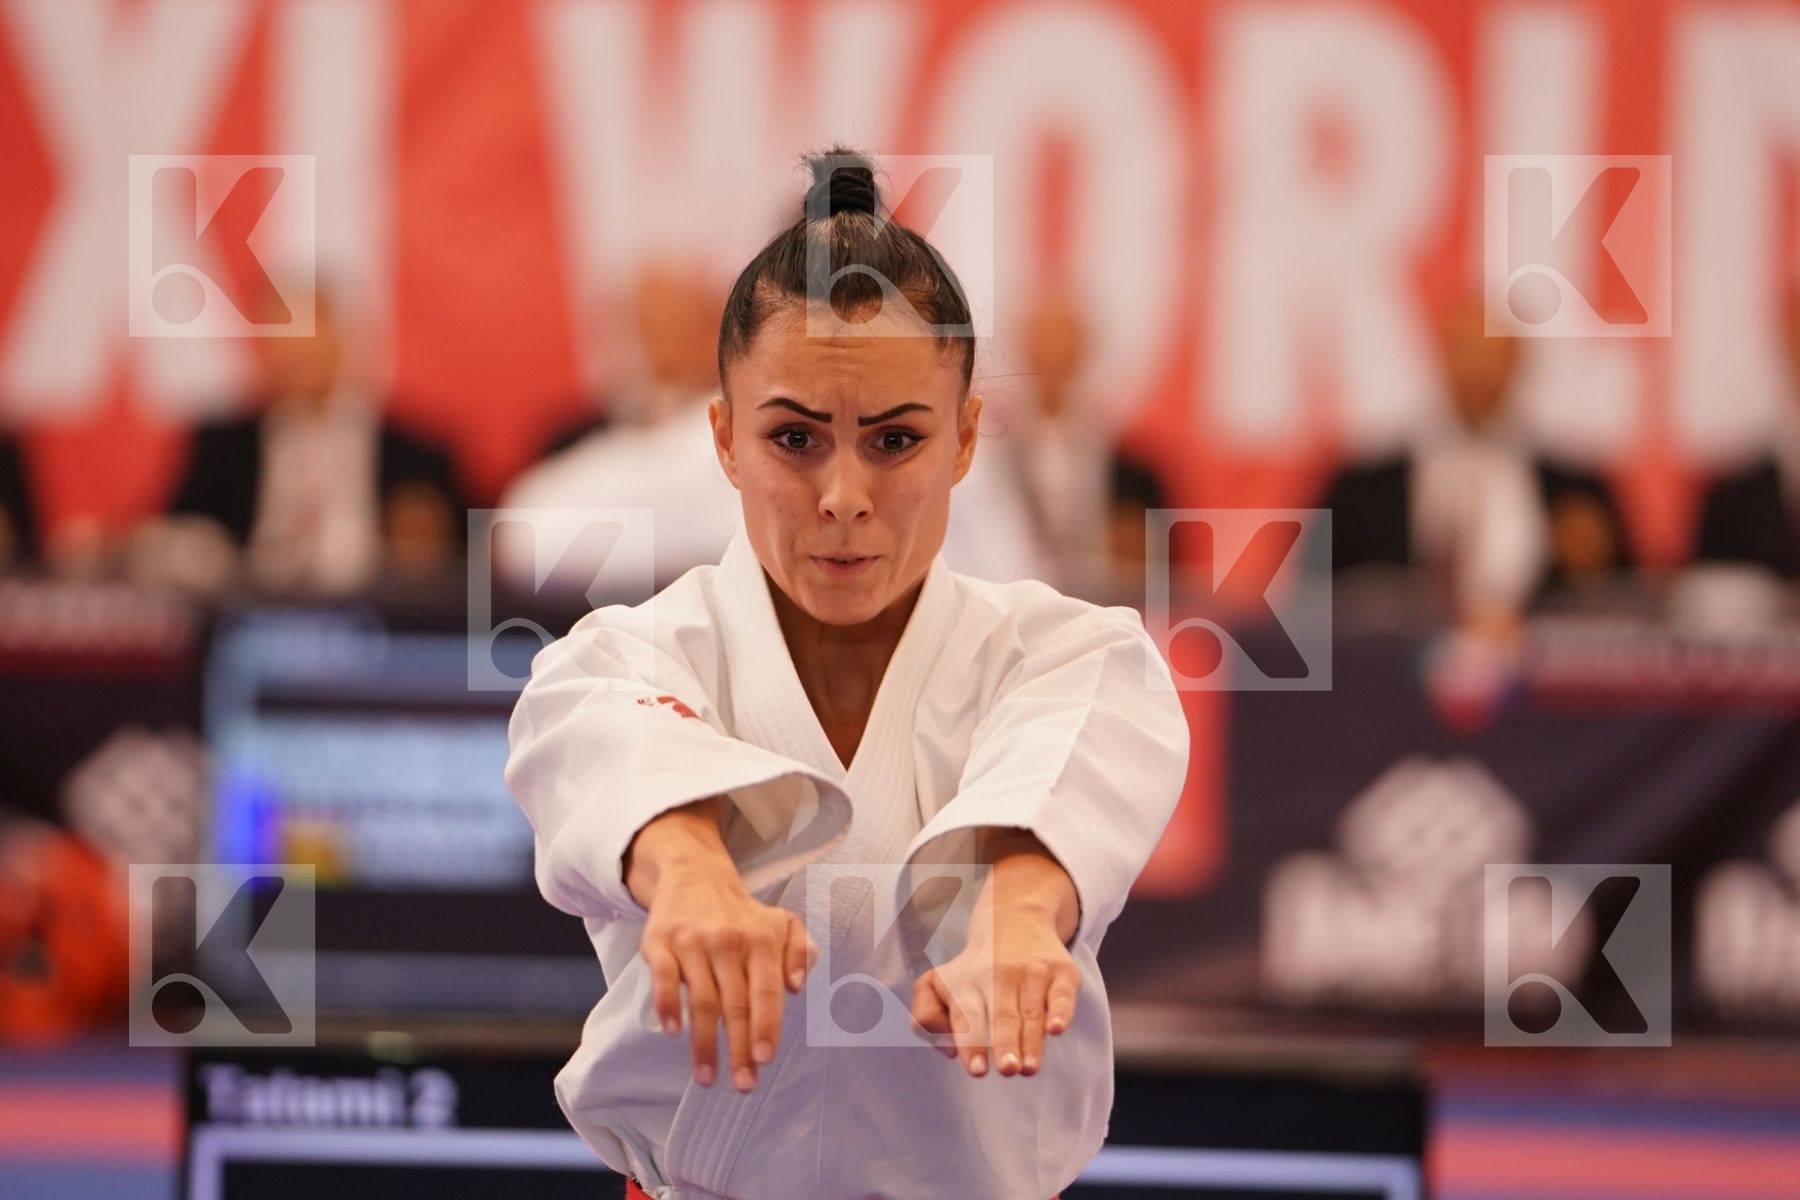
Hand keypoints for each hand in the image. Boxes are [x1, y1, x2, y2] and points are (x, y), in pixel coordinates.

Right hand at [640, 859, 816, 1091]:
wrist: (695, 875)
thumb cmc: (743, 913)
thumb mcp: (782, 922)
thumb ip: (799, 952)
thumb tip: (798, 986)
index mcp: (762, 940)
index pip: (766, 990)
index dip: (766, 1025)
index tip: (764, 1058)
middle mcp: (729, 941)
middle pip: (735, 1004)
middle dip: (739, 1048)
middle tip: (742, 1084)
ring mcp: (693, 942)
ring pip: (701, 1000)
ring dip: (704, 1043)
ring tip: (707, 1077)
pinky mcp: (661, 942)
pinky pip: (664, 978)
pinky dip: (668, 1005)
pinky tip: (673, 1031)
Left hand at [909, 900, 1079, 1077]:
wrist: (1015, 918)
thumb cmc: (971, 969)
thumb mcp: (935, 983)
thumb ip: (926, 1017)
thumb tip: (949, 1050)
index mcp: (965, 983)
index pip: (968, 1016)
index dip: (972, 1043)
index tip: (978, 1070)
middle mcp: (999, 975)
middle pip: (1002, 1015)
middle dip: (1004, 1044)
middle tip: (1007, 1069)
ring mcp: (1032, 972)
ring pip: (1031, 1012)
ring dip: (1031, 1041)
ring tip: (1029, 1067)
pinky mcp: (1061, 973)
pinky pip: (1062, 994)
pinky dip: (1061, 1011)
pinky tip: (1057, 1028)